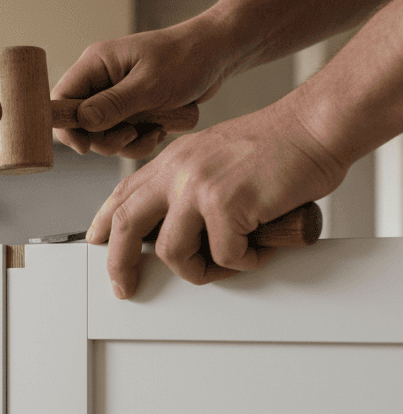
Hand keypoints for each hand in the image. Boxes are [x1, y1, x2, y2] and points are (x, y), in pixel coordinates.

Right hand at [51, 19, 231, 158]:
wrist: (219, 54)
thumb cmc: (187, 58)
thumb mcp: (150, 84)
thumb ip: (114, 104)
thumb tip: (82, 122)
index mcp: (95, 65)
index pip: (61, 100)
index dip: (66, 128)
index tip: (85, 147)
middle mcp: (101, 82)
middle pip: (82, 126)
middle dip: (106, 139)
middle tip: (131, 135)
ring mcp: (116, 98)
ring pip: (104, 136)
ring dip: (128, 143)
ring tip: (155, 131)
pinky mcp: (132, 111)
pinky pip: (125, 138)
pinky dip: (142, 141)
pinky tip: (161, 129)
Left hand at [85, 101, 344, 297]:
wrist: (316, 126)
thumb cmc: (278, 145)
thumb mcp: (214, 156)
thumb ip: (188, 184)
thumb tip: (173, 227)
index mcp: (173, 160)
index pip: (124, 194)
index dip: (104, 223)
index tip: (96, 243)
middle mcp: (178, 171)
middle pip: (127, 225)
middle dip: (120, 263)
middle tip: (124, 287)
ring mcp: (199, 187)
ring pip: (174, 252)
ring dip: (200, 270)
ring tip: (228, 262)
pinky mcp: (226, 204)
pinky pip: (225, 256)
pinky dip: (246, 260)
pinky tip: (262, 244)